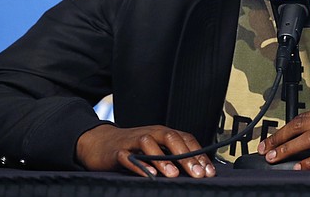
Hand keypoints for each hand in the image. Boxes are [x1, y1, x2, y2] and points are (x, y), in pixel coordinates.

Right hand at [75, 124, 215, 177]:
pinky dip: (138, 165)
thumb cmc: (132, 148)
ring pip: (149, 144)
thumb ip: (173, 156)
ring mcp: (133, 141)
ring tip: (174, 175)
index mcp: (163, 133)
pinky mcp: (118, 151)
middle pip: (171, 138)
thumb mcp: (156, 149)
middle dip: (186, 156)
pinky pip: (128, 157)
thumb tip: (197, 170)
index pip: (186, 139)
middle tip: (198, 173)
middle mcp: (151, 133)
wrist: (100, 143)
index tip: (209, 171)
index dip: (199, 154)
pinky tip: (148, 174)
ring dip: (163, 160)